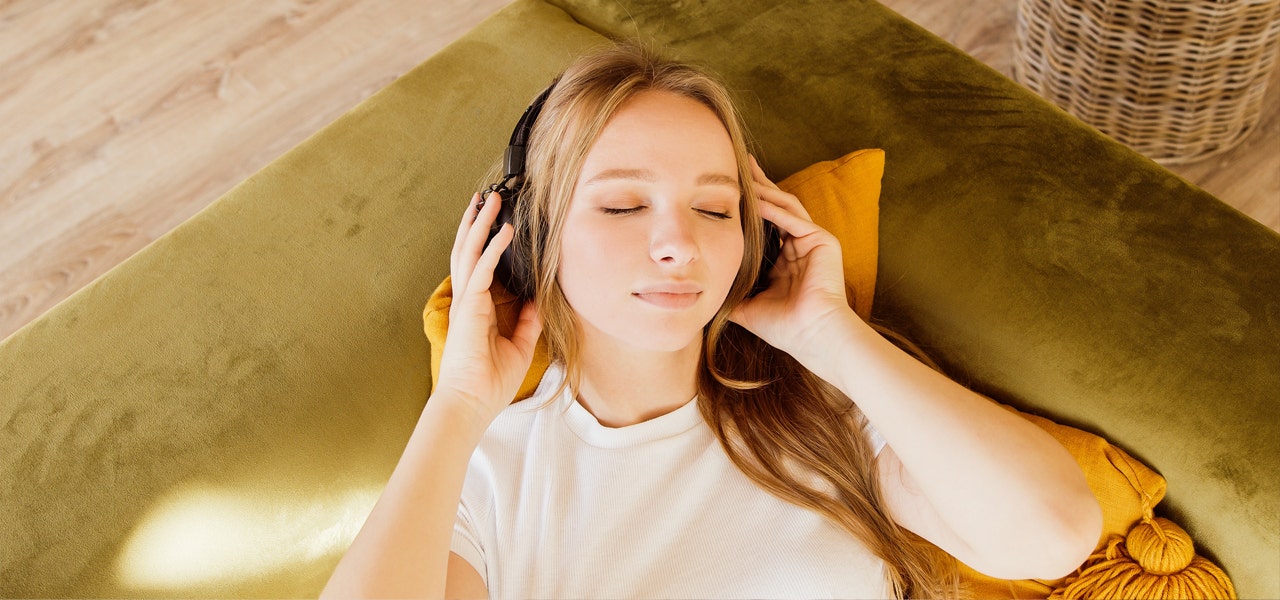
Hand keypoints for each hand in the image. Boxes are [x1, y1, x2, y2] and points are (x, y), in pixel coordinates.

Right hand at [433, 190, 542, 431]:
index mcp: (475, 308)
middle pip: (467, 251)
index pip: (478, 265)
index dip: (482, 240)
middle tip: (486, 197)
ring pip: (468, 252)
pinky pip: (481, 270)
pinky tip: (504, 232)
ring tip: (489, 200)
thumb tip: (540, 300)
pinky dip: (492, 249)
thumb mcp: (520, 345)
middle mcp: (467, 300)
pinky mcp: (469, 308)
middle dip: (475, 222)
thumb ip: (529, 321)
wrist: (473, 404)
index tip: (493, 221)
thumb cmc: (490, 381)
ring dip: (479, 224)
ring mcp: (465, 302)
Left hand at [729, 156, 855, 360]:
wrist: (810, 336)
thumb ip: (730, 294)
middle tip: (738, 165)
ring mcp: (813, 242)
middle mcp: (801, 246)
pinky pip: (794, 218)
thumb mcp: (747, 307)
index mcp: (786, 260)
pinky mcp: (823, 241)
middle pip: (776, 206)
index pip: (765, 223)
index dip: (748, 207)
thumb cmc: (783, 327)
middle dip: (757, 186)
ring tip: (744, 173)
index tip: (727, 191)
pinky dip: (774, 208)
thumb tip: (702, 293)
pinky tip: (755, 198)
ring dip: (764, 190)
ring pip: (785, 206)